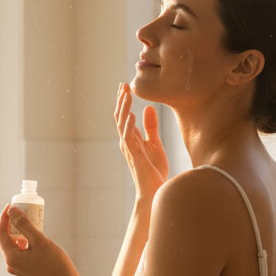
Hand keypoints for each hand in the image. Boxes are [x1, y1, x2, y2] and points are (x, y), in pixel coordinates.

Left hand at [0, 204, 74, 275]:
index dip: (4, 218)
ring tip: (27, 220)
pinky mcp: (23, 267)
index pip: (1, 233)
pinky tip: (31, 234)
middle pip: (5, 239)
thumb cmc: (54, 261)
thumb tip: (11, 210)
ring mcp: (16, 267)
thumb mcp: (39, 240)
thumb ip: (24, 224)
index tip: (10, 206)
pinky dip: (23, 240)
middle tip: (20, 211)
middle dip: (11, 223)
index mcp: (11, 257)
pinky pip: (18, 250)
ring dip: (18, 231)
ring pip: (12, 244)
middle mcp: (10, 263)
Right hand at [115, 83, 168, 199]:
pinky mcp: (135, 156)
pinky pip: (129, 138)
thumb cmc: (154, 170)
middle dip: (121, 101)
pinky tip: (131, 115)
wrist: (155, 191)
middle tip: (123, 85)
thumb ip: (150, 127)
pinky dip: (129, 126)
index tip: (125, 86)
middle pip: (120, 117)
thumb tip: (148, 108)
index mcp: (131, 138)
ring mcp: (130, 149)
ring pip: (122, 124)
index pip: (124, 116)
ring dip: (124, 109)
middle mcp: (127, 142)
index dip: (124, 101)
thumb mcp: (155, 144)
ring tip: (126, 94)